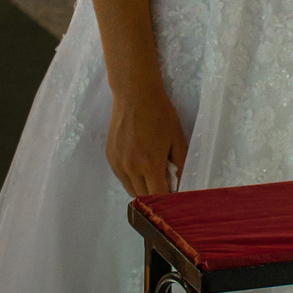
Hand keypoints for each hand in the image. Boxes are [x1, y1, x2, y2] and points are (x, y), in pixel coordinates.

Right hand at [106, 80, 187, 196]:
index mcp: (149, 164)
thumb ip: (181, 164)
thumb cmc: (160, 114)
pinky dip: (132, 178)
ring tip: (154, 176)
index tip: (176, 196)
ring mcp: (117, 163)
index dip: (169, 199)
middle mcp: (130, 167)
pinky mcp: (109, 156)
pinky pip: (122, 177)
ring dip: (143, 189)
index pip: (158, 195)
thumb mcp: (177, 138)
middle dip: (156, 196)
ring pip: (130, 189)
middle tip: (167, 186)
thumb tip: (182, 183)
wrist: (134, 94)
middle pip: (143, 196)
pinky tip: (141, 166)